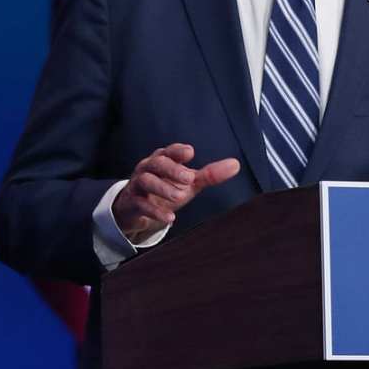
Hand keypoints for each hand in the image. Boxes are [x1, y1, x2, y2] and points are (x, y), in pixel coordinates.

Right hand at [111, 143, 239, 241]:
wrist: (138, 210)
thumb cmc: (165, 189)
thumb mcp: (188, 183)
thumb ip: (209, 174)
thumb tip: (235, 164)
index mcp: (162, 160)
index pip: (168, 151)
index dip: (177, 151)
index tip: (190, 152)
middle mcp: (148, 169)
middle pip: (156, 163)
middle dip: (172, 169)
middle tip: (189, 178)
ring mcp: (138, 186)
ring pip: (146, 181)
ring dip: (163, 188)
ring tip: (180, 196)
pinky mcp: (133, 203)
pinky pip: (141, 205)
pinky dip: (155, 211)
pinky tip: (170, 218)